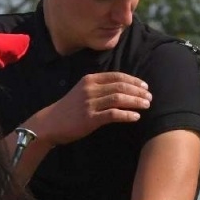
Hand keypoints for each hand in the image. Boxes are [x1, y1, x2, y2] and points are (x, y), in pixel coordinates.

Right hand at [31, 72, 150, 145]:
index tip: (145, 86)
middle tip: (149, 97)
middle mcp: (90, 89)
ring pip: (119, 99)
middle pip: (120, 86)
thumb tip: (122, 89)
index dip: (133, 80)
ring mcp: (89, 103)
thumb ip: (99, 88)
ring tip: (146, 106)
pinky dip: (126, 115)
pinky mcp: (89, 118)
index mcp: (89, 80)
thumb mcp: (82, 91)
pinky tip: (135, 117)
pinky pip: (113, 114)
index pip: (117, 76)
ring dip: (135, 102)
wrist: (50, 123)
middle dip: (138, 91)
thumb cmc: (69, 109)